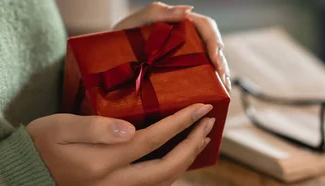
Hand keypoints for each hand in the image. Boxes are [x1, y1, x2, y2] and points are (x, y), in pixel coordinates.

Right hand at [27, 103, 214, 185]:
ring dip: (186, 159)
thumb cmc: (40, 144)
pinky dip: (172, 169)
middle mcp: (113, 183)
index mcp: (101, 163)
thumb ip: (94, 127)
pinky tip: (179, 155)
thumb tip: (129, 128)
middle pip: (167, 168)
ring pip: (163, 181)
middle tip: (209, 124)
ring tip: (201, 138)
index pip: (153, 141)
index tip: (201, 108)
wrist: (24, 175)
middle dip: (193, 146)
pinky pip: (153, 185)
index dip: (181, 124)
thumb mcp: (59, 127)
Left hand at [113, 2, 230, 91]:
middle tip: (222, 80)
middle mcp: (184, 39)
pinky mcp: (179, 73)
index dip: (215, 43)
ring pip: (209, 62)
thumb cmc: (116, 40)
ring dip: (219, 75)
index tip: (216, 61)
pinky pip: (198, 76)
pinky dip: (208, 85)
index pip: (205, 28)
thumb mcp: (133, 24)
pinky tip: (212, 96)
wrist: (101, 63)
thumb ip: (157, 13)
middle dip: (221, 63)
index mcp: (178, 24)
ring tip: (223, 90)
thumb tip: (188, 9)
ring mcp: (182, 56)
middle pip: (212, 47)